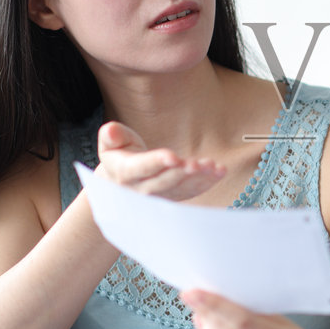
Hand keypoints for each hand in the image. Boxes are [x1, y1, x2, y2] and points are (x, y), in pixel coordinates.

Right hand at [95, 121, 224, 201]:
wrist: (121, 182)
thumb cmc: (118, 155)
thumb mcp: (110, 143)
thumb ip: (111, 135)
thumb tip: (111, 130)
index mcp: (125, 173)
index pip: (141, 168)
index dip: (157, 163)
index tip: (173, 157)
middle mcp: (142, 190)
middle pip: (164, 182)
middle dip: (182, 173)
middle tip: (199, 164)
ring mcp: (160, 197)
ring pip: (180, 189)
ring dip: (199, 179)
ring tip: (214, 167)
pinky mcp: (174, 198)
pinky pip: (191, 192)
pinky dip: (206, 183)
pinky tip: (219, 172)